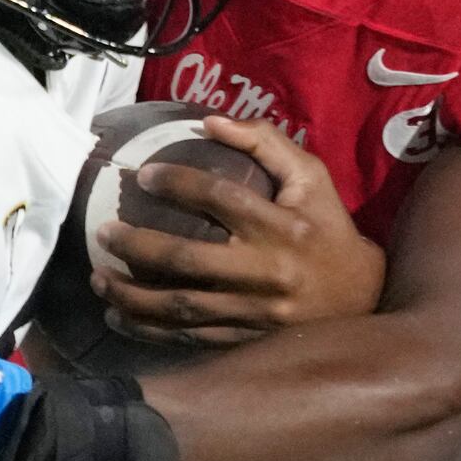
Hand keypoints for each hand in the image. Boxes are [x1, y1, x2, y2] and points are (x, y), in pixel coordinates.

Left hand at [91, 118, 385, 344]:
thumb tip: (209, 120)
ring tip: (99, 279)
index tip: (143, 176)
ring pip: (182, 307)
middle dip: (139, 247)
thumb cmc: (328, 228)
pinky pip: (189, 337)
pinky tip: (121, 316)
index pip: (221, 199)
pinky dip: (150, 329)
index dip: (178, 184)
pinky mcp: (246, 339)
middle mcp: (266, 271)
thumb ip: (265, 143)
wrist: (361, 296)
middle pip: (190, 261)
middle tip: (103, 233)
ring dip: (134, 295)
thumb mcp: (311, 177)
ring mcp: (254, 312)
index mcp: (282, 226)